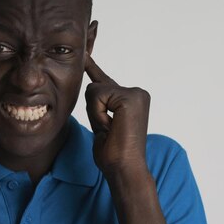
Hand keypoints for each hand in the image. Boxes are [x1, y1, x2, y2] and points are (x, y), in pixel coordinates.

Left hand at [84, 54, 150, 173]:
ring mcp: (135, 93)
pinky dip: (97, 113)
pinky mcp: (130, 97)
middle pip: (95, 87)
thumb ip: (99, 103)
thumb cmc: (113, 153)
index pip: (105, 81)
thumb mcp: (102, 122)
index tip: (85, 54)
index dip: (93, 68)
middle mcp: (138, 93)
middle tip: (108, 130)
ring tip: (110, 129)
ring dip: (95, 113)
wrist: (125, 169)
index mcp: (132, 98)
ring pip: (95, 90)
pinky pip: (97, 95)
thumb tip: (91, 86)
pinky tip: (111, 126)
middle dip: (93, 110)